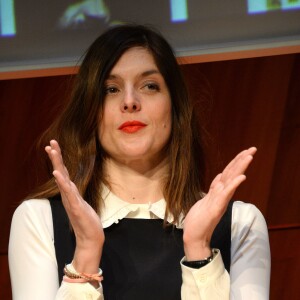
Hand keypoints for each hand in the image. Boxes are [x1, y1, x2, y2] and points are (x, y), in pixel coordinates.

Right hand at [45, 140, 103, 273]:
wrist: (90, 238)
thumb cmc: (86, 221)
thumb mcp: (80, 203)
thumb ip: (74, 194)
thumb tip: (71, 186)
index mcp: (70, 193)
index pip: (63, 173)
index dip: (58, 160)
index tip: (53, 146)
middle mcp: (68, 195)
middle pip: (61, 172)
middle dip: (56, 157)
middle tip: (51, 142)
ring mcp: (71, 201)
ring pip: (63, 180)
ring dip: (58, 165)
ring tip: (52, 152)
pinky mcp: (76, 208)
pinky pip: (69, 194)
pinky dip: (62, 183)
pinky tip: (58, 174)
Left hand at [183, 147, 256, 259]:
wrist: (194, 237)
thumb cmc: (199, 219)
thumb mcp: (206, 199)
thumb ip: (214, 188)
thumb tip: (220, 176)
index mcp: (219, 193)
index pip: (229, 174)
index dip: (236, 162)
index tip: (244, 151)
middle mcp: (221, 196)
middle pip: (232, 175)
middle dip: (241, 161)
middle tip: (253, 149)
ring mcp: (219, 202)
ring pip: (231, 182)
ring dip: (240, 168)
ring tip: (249, 157)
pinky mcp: (215, 209)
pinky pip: (225, 195)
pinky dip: (233, 185)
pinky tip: (241, 177)